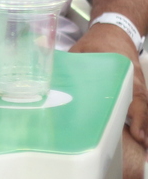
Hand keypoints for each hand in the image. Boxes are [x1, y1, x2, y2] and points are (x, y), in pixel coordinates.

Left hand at [72, 23, 147, 146]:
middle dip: (142, 126)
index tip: (136, 133)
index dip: (135, 115)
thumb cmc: (97, 42)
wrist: (116, 31)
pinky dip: (144, 120)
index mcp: (121, 69)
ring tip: (144, 146)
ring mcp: (138, 84)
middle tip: (142, 144)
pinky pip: (143, 105)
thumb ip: (64, 61)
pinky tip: (143, 137)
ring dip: (145, 125)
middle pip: (141, 105)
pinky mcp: (138, 89)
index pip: (131, 94)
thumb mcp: (80, 49)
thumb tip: (41, 62)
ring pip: (144, 107)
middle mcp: (133, 79)